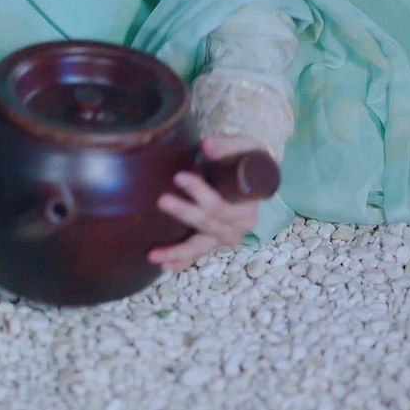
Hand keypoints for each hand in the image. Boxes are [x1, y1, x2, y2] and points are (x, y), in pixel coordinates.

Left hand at [147, 135, 262, 270]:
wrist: (255, 180)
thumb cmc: (248, 162)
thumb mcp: (245, 148)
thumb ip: (226, 146)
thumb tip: (206, 144)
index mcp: (247, 206)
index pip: (221, 203)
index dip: (200, 192)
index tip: (179, 176)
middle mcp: (237, 227)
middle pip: (207, 222)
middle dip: (184, 212)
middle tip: (162, 200)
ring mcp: (223, 237)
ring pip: (199, 246)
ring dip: (177, 251)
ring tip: (153, 255)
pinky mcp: (211, 242)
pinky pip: (196, 254)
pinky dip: (180, 261)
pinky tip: (163, 265)